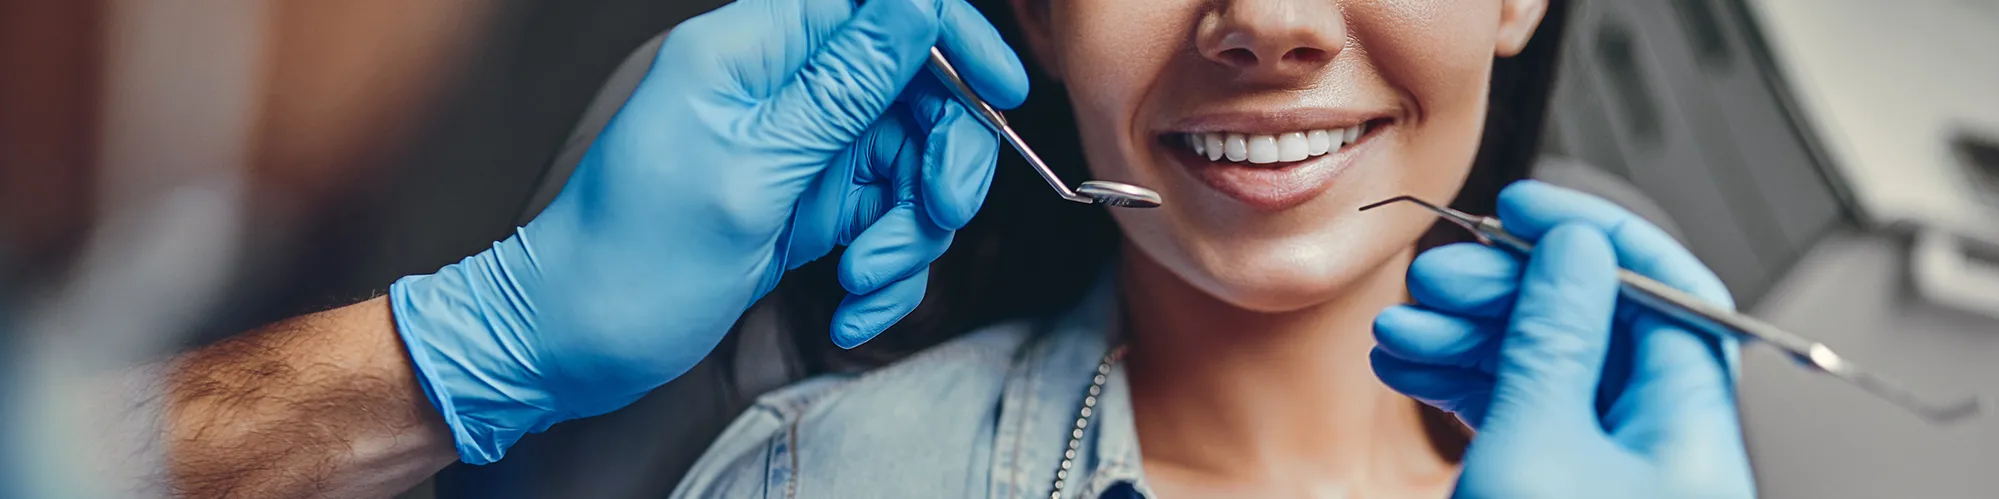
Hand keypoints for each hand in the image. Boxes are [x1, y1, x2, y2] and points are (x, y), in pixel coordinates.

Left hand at [386, 0, 1026, 463]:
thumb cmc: (630, 260)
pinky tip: (847, 305)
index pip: (877, 3)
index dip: (951, 36)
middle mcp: (780, 89)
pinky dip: (882, 270)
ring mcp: (798, 148)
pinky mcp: (807, 203)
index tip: (1000, 91)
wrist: (573, 344)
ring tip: (862, 280)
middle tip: (936, 216)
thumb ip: (842, 86)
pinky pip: (882, 220)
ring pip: (907, 165)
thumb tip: (914, 4)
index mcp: (751, 51)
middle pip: (913, 90)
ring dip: (907, 234)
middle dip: (940, 160)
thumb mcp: (751, 172)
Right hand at [1370, 181, 1755, 497]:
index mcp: (1689, 429)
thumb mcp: (1538, 445)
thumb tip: (1574, 252)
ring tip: (1400, 329)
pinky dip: (1465, 386)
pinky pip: (1521, 415)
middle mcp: (1660, 444)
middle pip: (1592, 326)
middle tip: (1436, 277)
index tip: (1525, 208)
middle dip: (1503, 291)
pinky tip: (1412, 367)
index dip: (1592, 236)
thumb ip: (1554, 344)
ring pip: (1544, 371)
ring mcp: (1609, 471)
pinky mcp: (1562, 490)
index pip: (1664, 293)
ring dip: (1466, 338)